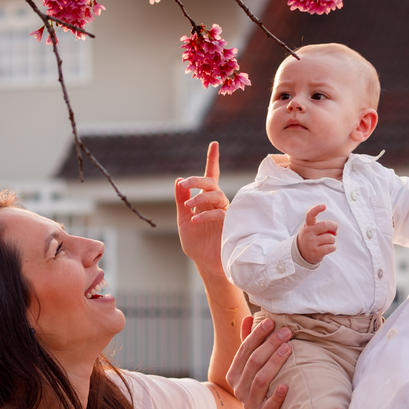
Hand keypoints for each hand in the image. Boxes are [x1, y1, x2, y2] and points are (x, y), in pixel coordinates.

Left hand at [177, 141, 228, 274]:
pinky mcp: (229, 225)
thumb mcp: (183, 221)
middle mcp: (216, 204)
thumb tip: (178, 181)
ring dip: (201, 196)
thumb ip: (181, 202)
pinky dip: (206, 214)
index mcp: (205, 201)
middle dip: (198, 179)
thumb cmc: (197, 243)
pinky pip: (219, 213)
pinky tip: (195, 219)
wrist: (207, 265)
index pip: (210, 176)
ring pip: (217, 195)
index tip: (214, 144)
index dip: (212, 160)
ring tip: (189, 204)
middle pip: (212, 183)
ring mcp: (224, 213)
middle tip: (185, 183)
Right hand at [225, 316, 291, 408]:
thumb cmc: (264, 384)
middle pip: (253, 362)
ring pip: (260, 380)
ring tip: (289, 349)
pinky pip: (268, 407)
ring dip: (275, 363)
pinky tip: (286, 385)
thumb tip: (249, 318)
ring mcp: (248, 404)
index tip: (271, 322)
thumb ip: (249, 343)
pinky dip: (277, 396)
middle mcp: (238, 388)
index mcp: (234, 374)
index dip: (257, 335)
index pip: (244, 350)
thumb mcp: (254, 364)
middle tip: (286, 332)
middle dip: (270, 345)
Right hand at [296, 204, 338, 265]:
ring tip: (326, 242)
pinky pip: (331, 247)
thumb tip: (334, 232)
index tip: (324, 206)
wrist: (301, 254)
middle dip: (334, 226)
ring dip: (332, 240)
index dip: (317, 209)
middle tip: (334, 229)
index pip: (310, 215)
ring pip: (331, 238)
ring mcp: (312, 243)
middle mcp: (308, 233)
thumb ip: (323, 228)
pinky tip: (328, 248)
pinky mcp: (316, 252)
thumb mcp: (313, 231)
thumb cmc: (310, 239)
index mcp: (308, 226)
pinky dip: (333, 247)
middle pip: (325, 225)